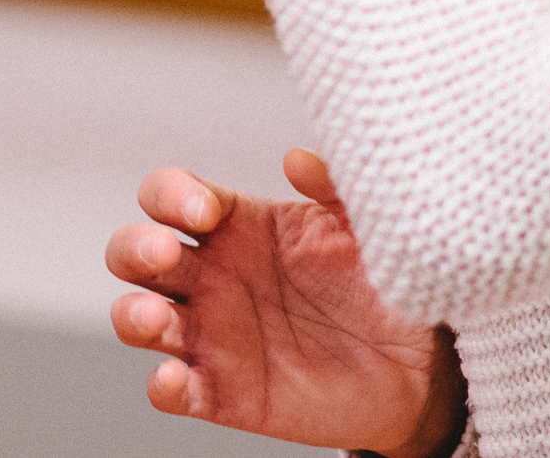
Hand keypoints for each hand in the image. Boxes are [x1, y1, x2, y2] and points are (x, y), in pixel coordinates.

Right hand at [106, 148, 462, 454]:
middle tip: (166, 253)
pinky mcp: (223, 391)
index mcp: (236, 225)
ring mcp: (211, 335)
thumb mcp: (366, 227)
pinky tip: (174, 378)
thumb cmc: (383, 284)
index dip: (172, 195)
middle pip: (133, 252)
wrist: (416, 367)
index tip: (205, 210)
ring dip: (133, 314)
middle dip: (135, 247)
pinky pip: (173, 389)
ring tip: (156, 318)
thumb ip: (334, 188)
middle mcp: (212, 275)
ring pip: (137, 317)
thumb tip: (296, 159)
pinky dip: (162, 384)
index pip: (170, 195)